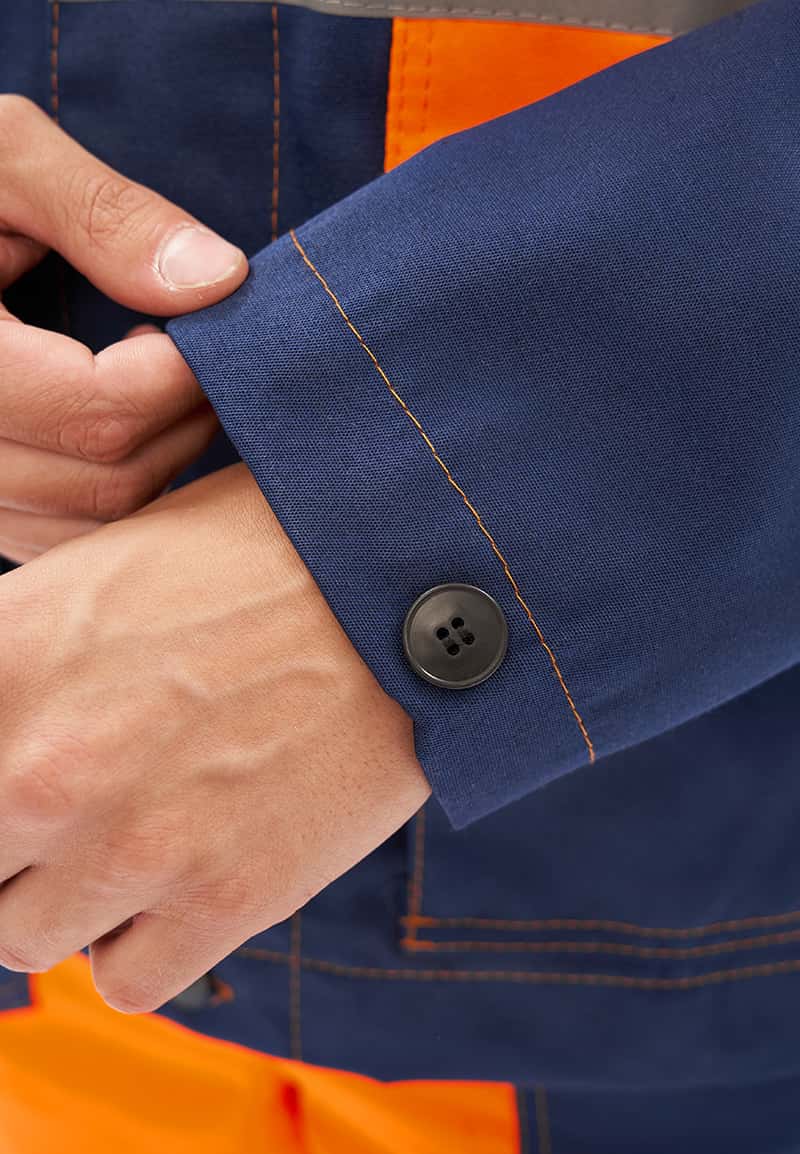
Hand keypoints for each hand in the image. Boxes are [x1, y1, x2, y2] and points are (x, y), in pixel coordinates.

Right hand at [0, 95, 248, 562]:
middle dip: (180, 417)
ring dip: (154, 459)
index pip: (97, 414)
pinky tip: (115, 419)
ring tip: (151, 374)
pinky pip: (56, 535)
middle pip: (106, 481)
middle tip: (197, 347)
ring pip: (89, 525)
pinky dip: (110, 491)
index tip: (206, 320)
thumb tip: (220, 281)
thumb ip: (102, 215)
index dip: (179, 374)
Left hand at [0, 464, 429, 1011]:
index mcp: (5, 659)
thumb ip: (21, 657)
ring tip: (129, 838)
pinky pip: (126, 980)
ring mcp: (133, 845)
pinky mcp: (225, 899)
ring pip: (23, 937)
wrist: (404, 584)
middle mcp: (43, 767)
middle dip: (11, 843)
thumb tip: (6, 716)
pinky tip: (182, 879)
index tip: (16, 783)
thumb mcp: (109, 565)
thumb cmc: (263, 555)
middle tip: (73, 803)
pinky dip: (141, 943)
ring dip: (66, 897)